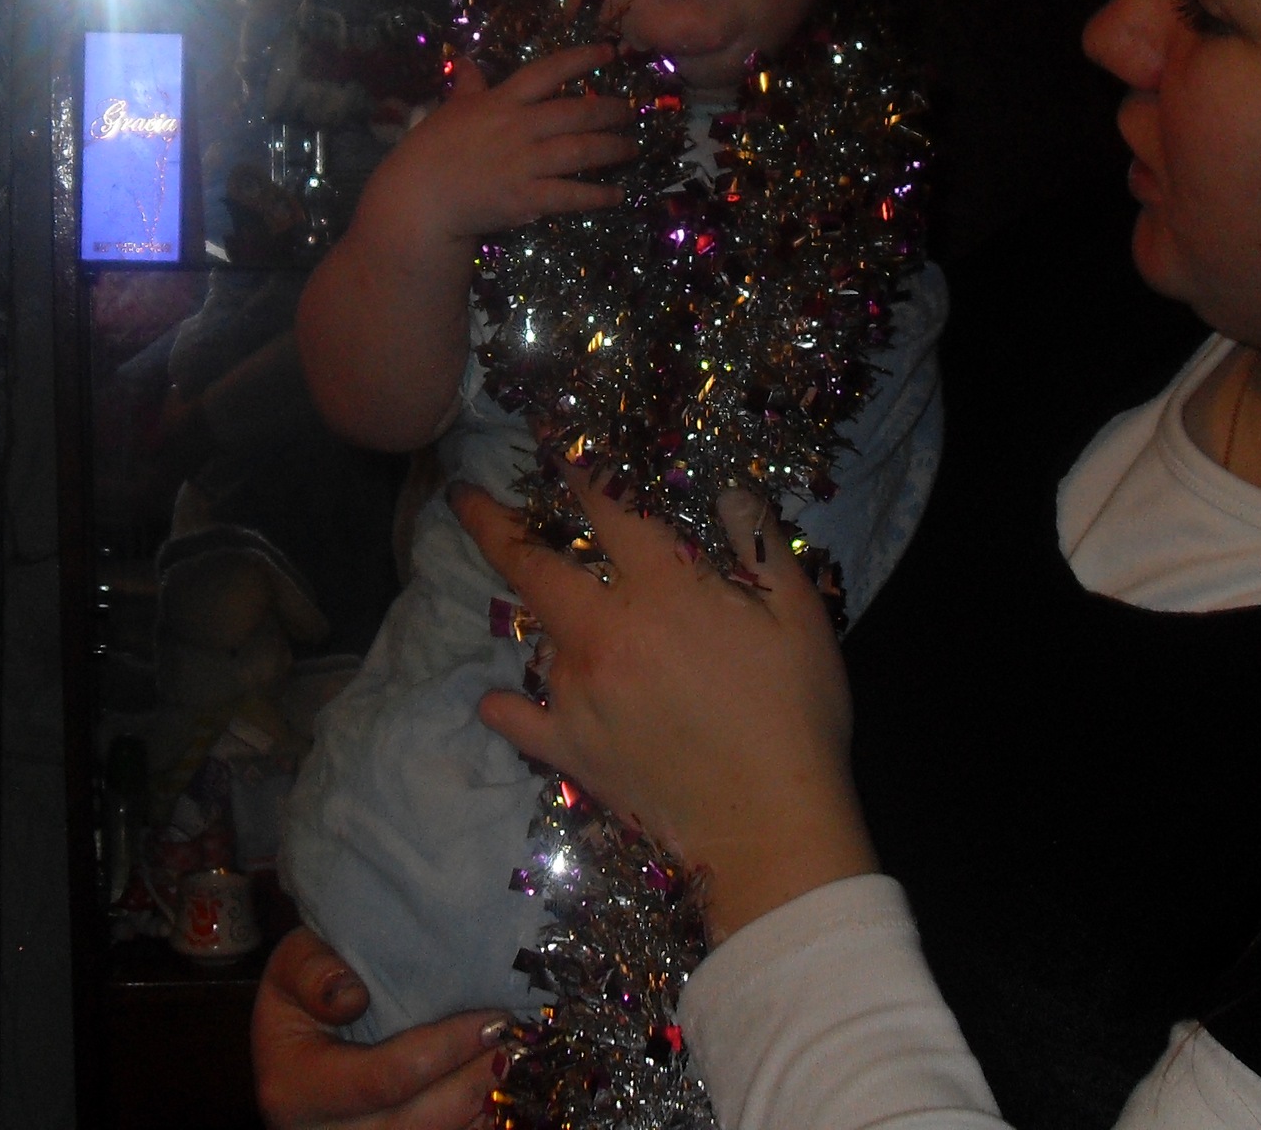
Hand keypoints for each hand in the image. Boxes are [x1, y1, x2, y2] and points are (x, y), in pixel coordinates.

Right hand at [252, 927, 506, 1129]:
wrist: (291, 1051)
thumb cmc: (301, 998)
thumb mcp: (290, 966)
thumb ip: (312, 970)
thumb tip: (353, 998)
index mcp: (295, 1090)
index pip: (387, 1078)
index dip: (448, 1049)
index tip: (492, 1020)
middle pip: (420, 1126)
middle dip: (477, 1084)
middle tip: (515, 1042)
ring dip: (483, 1108)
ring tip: (514, 1064)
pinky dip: (475, 1124)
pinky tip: (499, 1094)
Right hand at [363, 47, 634, 250]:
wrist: (419, 198)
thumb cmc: (431, 151)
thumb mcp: (450, 109)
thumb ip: (467, 85)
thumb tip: (467, 60)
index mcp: (501, 102)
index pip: (547, 71)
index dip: (581, 58)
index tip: (609, 51)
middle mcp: (519, 128)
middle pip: (576, 112)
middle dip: (610, 110)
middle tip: (630, 111)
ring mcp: (525, 164)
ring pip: (581, 151)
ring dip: (613, 148)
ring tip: (632, 147)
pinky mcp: (526, 198)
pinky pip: (571, 195)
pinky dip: (598, 195)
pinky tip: (617, 195)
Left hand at [454, 478, 877, 940]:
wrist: (770, 827)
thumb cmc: (795, 715)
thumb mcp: (799, 617)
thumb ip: (759, 545)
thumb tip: (728, 489)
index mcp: (661, 590)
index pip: (607, 507)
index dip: (575, 463)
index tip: (547, 434)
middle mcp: (604, 632)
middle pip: (531, 564)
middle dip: (490, 522)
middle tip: (460, 495)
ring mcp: (577, 694)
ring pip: (534, 634)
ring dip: (528, 611)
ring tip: (520, 594)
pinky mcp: (569, 750)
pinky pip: (519, 718)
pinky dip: (506, 704)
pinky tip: (497, 699)